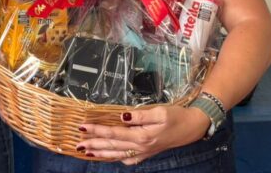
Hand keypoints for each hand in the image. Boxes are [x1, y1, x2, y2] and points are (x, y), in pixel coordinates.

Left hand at [77, 106, 209, 164]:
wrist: (193, 127)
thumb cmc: (177, 117)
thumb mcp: (159, 112)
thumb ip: (140, 115)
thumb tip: (123, 117)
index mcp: (142, 136)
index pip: (113, 133)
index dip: (97, 130)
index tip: (83, 127)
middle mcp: (140, 147)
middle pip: (112, 146)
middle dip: (94, 144)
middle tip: (78, 143)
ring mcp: (143, 152)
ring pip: (117, 154)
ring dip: (101, 153)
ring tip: (86, 152)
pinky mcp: (147, 153)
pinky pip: (127, 158)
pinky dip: (114, 157)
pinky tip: (107, 156)